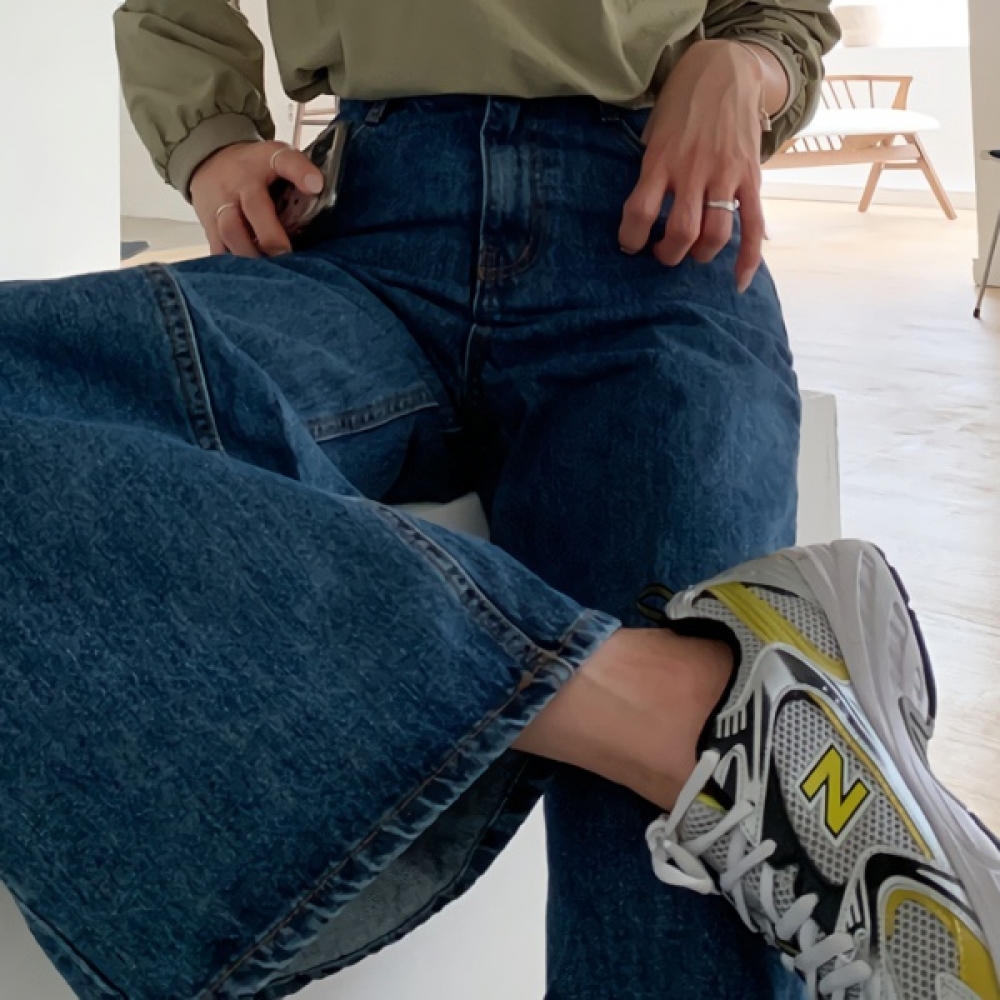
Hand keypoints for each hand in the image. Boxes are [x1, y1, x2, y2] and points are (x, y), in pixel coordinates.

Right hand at [190, 141, 324, 257]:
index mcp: (265, 162)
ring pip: (231, 233)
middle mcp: (240, 182)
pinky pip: (218, 249)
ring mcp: (220, 204)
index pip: (284, 160)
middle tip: (287, 254)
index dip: (301, 172)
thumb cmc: (255, 168)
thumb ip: (300, 175)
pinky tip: (250, 275)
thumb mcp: (278, 159)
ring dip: (253, 255)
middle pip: (254, 207)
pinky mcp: (209, 226)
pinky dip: (233, 265)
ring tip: (271, 270)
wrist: (208, 162)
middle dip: (272, 236)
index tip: (316, 186)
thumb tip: (320, 192)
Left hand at [617, 40, 770, 292]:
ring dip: (701, 254)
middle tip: (663, 251)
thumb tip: (641, 212)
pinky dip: (748, 257)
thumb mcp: (655, 132)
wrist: (727, 69)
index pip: (639, 212)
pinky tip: (737, 282)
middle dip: (668, 254)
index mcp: (661, 160)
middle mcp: (693, 171)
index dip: (631, 238)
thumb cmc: (682, 105)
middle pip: (681, 232)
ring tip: (692, 252)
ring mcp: (725, 175)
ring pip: (715, 234)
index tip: (630, 244)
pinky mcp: (751, 177)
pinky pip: (753, 224)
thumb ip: (651, 171)